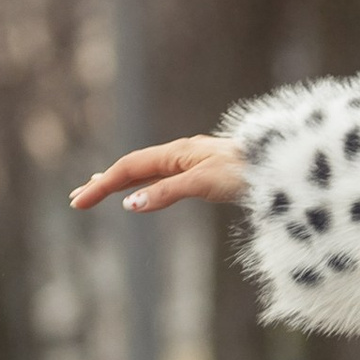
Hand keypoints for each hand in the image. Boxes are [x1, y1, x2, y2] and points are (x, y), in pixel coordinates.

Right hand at [70, 134, 247, 214]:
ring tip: (100, 190)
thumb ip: (166, 192)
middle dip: (104, 183)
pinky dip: (145, 185)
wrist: (281, 168)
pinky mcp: (204, 173)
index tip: (79, 201)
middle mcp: (180, 155)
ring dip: (122, 182)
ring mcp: (192, 163)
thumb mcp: (203, 184)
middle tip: (78, 198)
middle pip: (133, 168)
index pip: (128, 169)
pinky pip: (164, 177)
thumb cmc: (245, 173)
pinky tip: (142, 191)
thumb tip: (130, 204)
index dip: (102, 185)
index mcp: (175, 154)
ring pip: (148, 172)